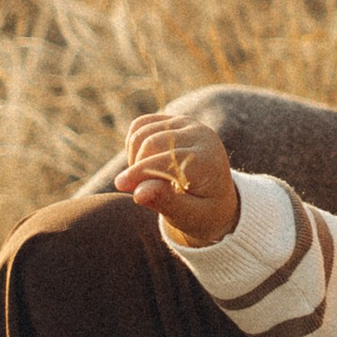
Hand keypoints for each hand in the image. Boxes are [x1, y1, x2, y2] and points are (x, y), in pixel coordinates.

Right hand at [119, 109, 237, 246]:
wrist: (215, 197)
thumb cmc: (201, 212)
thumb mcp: (188, 215)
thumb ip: (166, 202)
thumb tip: (138, 193)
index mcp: (208, 160)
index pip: (167, 160)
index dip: (141, 172)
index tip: (120, 185)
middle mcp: (200, 135)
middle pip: (151, 143)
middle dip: (137, 167)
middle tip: (141, 189)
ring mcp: (187, 124)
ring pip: (142, 132)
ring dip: (133, 157)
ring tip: (146, 178)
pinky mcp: (173, 121)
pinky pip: (140, 124)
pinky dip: (132, 143)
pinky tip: (142, 162)